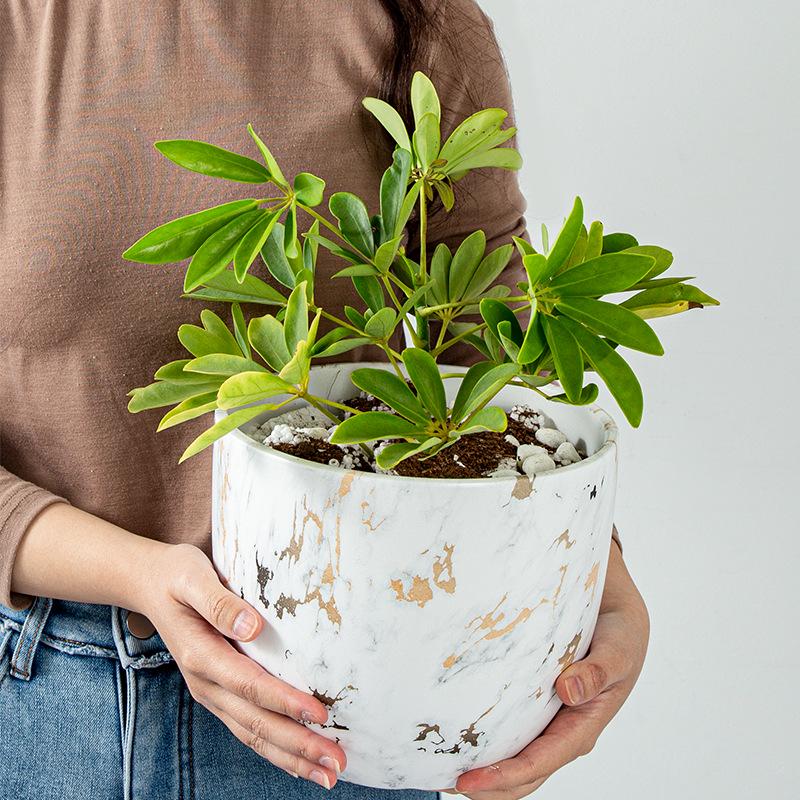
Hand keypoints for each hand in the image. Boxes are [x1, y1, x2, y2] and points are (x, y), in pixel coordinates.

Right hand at [139, 543, 344, 790]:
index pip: (250, 686)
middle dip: (298, 746)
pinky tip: (298, 762)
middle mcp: (205, 683)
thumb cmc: (175, 575)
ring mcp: (211, 692)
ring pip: (252, 734)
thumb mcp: (192, 577)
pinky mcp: (218, 692)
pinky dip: (274, 749)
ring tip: (327, 774)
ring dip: (291, 757)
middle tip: (335, 763)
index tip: (320, 714)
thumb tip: (252, 628)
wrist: (147, 583)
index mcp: (201, 656)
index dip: (286, 703)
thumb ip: (220, 602)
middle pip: (255, 723)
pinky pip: (246, 728)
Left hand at [450, 538, 648, 798]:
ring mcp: (548, 718)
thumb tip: (568, 690)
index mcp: (583, 727)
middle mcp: (563, 730)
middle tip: (444, 781)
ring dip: (483, 766)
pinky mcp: (535, 699)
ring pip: (514, 754)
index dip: (504, 777)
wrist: (617, 611)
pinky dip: (485, 735)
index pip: (539, 763)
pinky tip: (457, 730)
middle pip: (523, 772)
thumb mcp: (617, 650)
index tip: (468, 781)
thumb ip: (597, 671)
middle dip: (488, 786)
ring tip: (441, 767)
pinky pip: (509, 724)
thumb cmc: (620, 634)